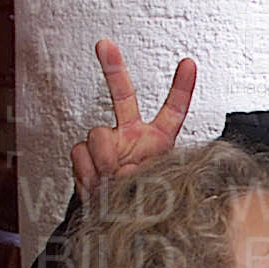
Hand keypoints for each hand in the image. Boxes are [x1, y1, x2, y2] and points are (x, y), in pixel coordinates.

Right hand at [71, 39, 196, 198]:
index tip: (189, 63)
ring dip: (102, 161)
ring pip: (96, 135)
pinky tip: (97, 184)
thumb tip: (118, 169)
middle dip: (112, 68)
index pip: (173, 110)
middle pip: (122, 96)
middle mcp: (132, 136)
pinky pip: (79, 153)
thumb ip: (139, 176)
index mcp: (158, 141)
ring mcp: (109, 144)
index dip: (182, 87)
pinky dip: (87, 172)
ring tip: (112, 182)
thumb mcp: (155, 192)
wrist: (116, 222)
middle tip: (104, 44)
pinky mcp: (87, 156)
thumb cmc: (144, 206)